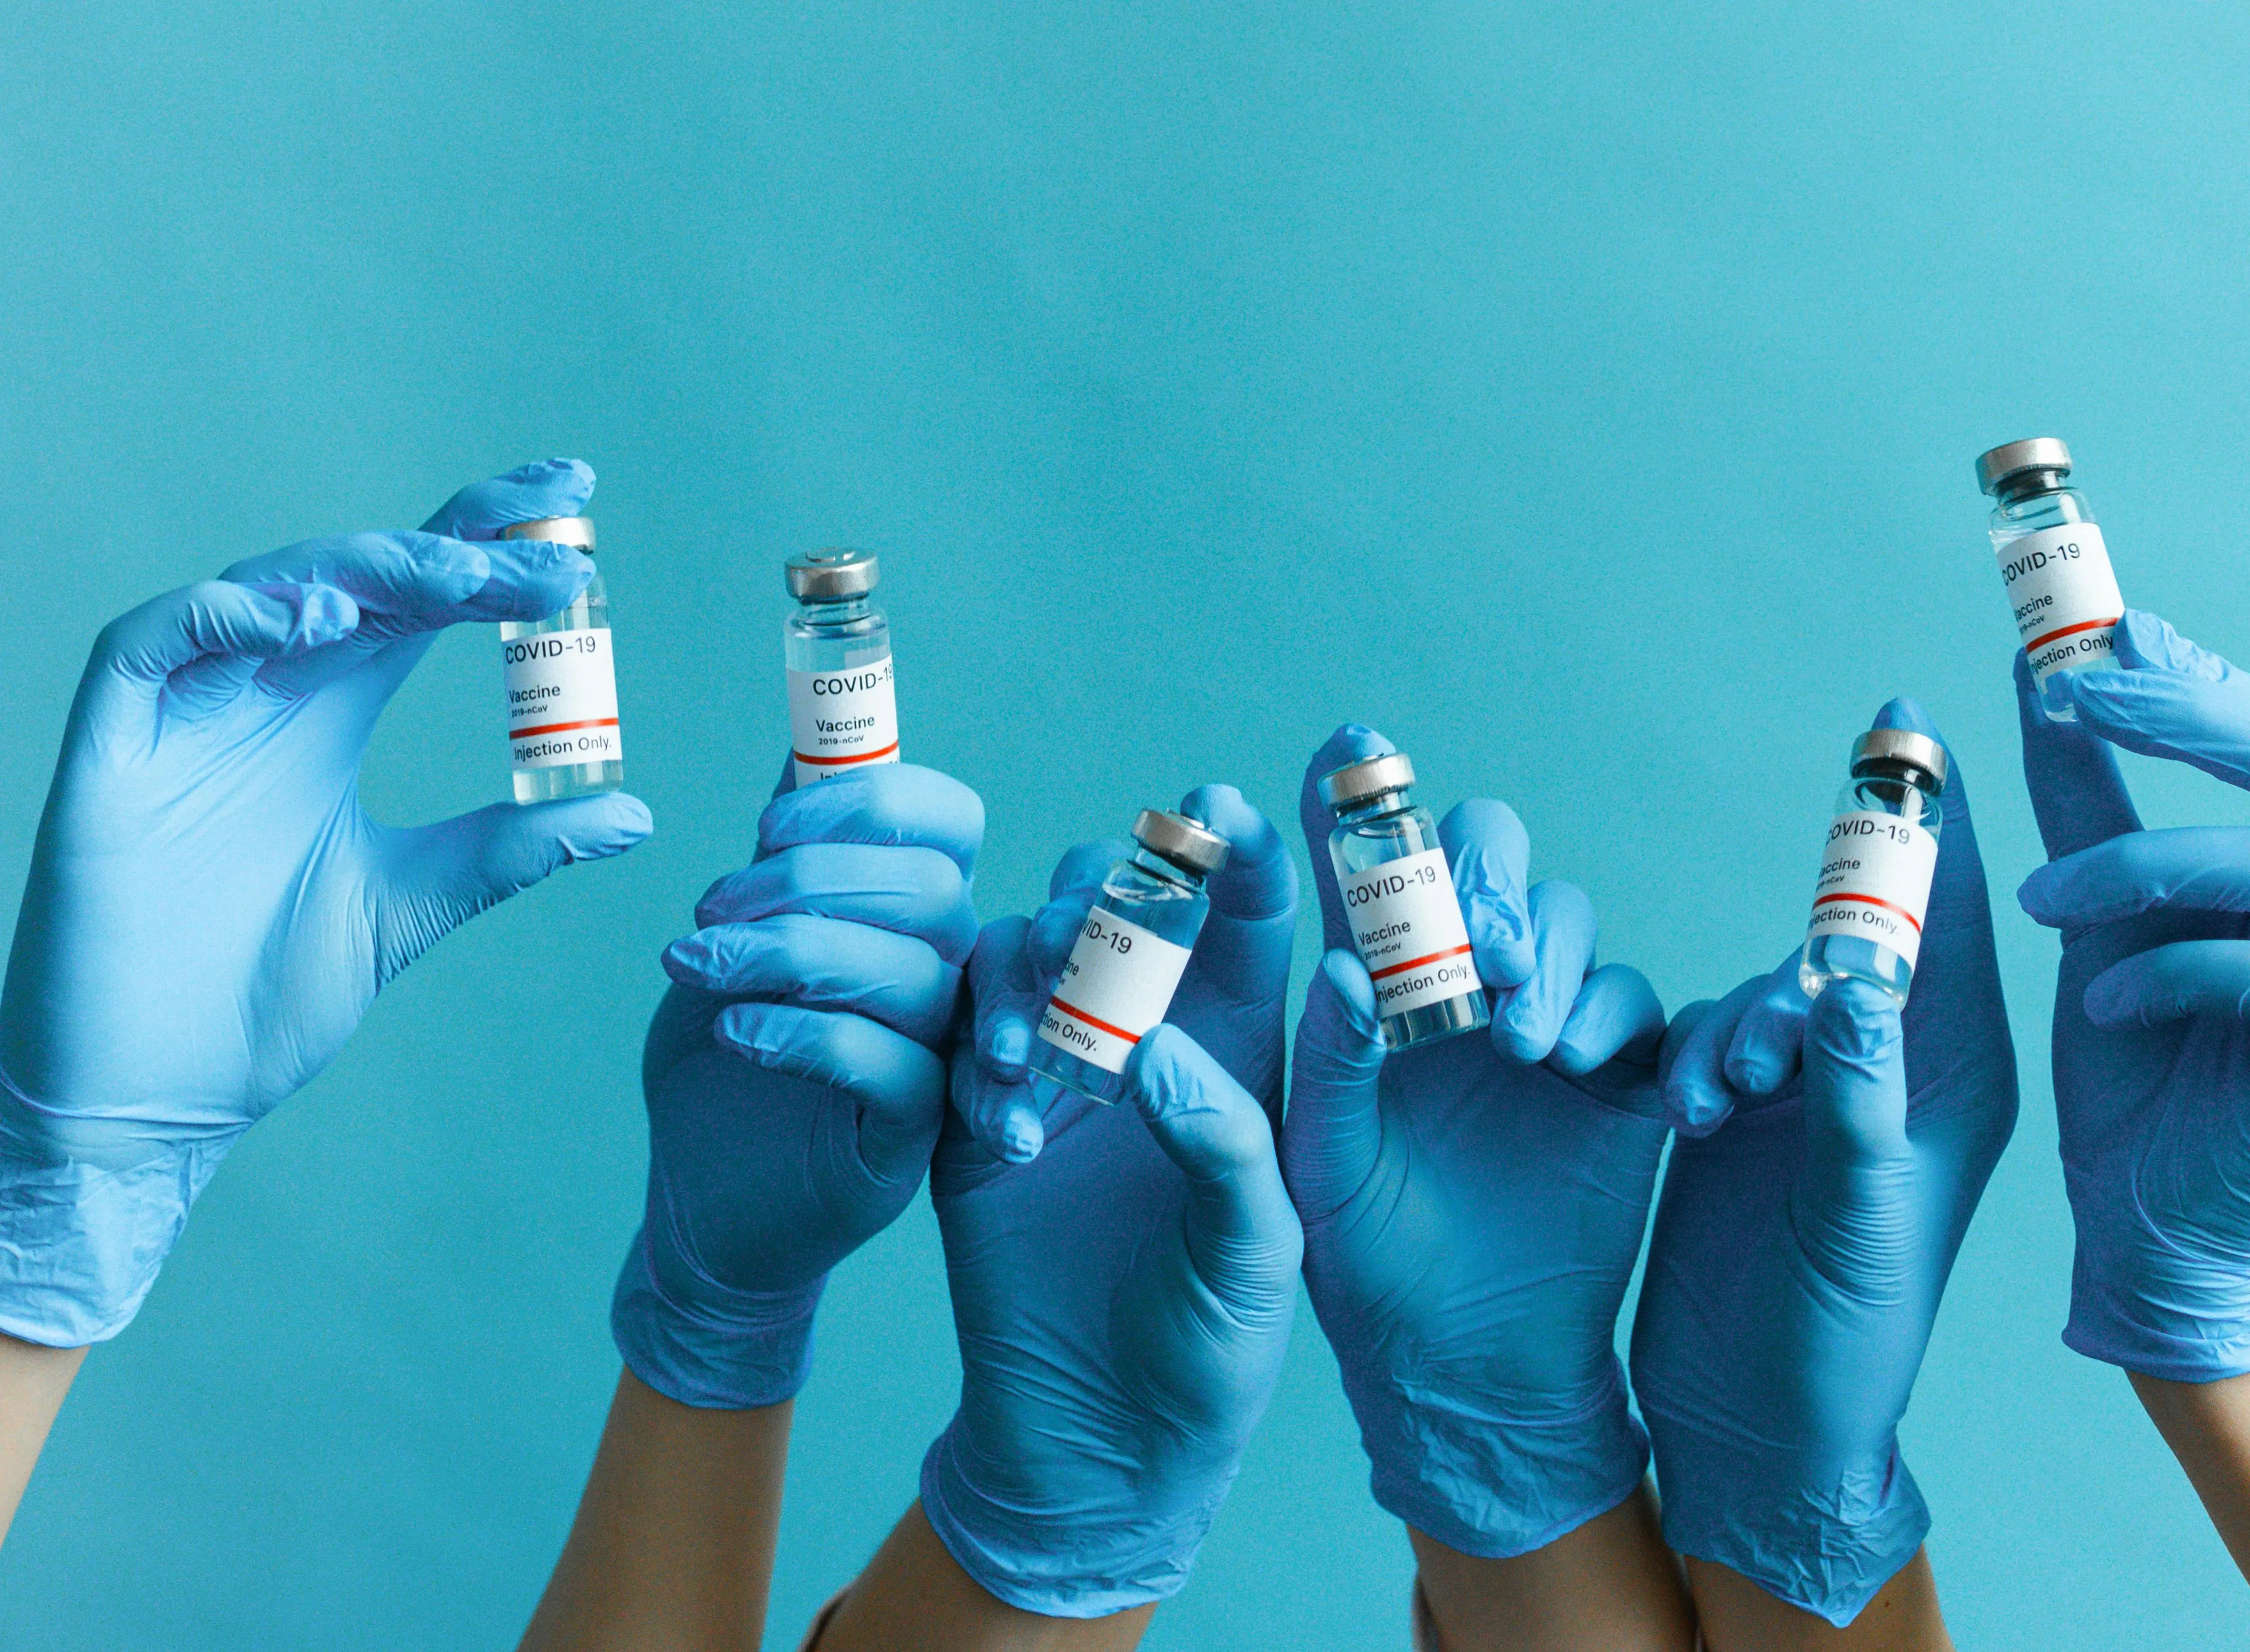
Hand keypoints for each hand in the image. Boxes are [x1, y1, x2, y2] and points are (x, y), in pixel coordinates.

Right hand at [0, 460, 650, 1345]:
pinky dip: (227, 616)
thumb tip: (635, 812)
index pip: (417, 596)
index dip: (488, 537)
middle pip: (361, 574)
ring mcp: (180, 718)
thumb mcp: (415, 905)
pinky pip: (149, 645)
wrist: (158, 1101)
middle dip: (456, 548)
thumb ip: (510, 850)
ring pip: (269, 590)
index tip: (577, 498)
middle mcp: (260, 697)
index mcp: (328, 719)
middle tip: (551, 548)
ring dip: (365, 570)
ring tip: (456, 578)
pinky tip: (315, 618)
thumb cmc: (263, 998)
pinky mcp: (109, 752)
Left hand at [613, 762, 982, 1407]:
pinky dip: (811, 1035)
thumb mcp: (736, 941)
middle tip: (706, 911)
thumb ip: (781, 856)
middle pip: (932, 891)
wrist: (696, 1202)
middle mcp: (946, 973)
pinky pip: (896, 1066)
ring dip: (791, 952)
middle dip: (811, 882)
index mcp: (912, 911)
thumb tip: (803, 748)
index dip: (875, 802)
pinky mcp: (917, 1133)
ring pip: (913, 974)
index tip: (770, 827)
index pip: (951, 821)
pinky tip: (734, 1031)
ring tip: (693, 967)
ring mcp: (943, 1054)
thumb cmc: (721, 1064)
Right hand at [922, 791, 1299, 1614]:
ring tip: (1036, 1058)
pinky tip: (1004, 1119)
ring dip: (1029, 976)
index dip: (1238, 852)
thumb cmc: (1214, 1350)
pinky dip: (975, 1060)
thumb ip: (1229, 1149)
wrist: (1103, 1445)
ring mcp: (1056, 1069)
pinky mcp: (975, 1116)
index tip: (1221, 806)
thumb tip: (1166, 1053)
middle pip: (1126, 906)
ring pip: (1029, 953)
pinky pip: (956, 1040)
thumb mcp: (1254, 1257)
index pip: (1247, 920)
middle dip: (1114, 885)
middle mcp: (1147, 1036)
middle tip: (1102, 916)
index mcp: (1241, 1049)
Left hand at [1284, 724, 1668, 1559]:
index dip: (1357, 797)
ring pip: (1570, 922)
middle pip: (1487, 858)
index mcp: (1373, 986)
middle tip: (1482, 947)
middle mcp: (1463, 981)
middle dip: (1488, 874)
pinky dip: (1627, 1028)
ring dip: (1553, 958)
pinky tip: (1592, 1074)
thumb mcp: (1317, 1172)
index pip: (1363, 864)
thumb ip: (1324, 1069)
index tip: (1349, 742)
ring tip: (1524, 1042)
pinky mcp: (1624, 1076)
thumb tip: (1341, 968)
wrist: (1458, 1362)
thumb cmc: (1362, 1263)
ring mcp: (1549, 1019)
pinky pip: (1648, 1013)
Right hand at [1632, 699, 2014, 1626]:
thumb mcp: (1861, 1218)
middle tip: (1776, 929)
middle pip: (1854, 939)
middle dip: (1815, 918)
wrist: (1757, 1428)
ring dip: (1731, 1018)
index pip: (1950, 926)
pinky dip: (1676, 1052)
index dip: (1932, 824)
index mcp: (1949, 1081)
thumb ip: (1859, 1094)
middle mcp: (1880, 1068)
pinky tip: (1673, 1103)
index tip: (1908, 723)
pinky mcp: (1727, 1113)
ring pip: (1764, 988)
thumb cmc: (1842, 1342)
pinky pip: (1693, 1035)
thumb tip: (1857, 972)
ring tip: (1719, 1091)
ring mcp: (1802, 1087)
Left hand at [2015, 611, 2249, 1379]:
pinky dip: (2169, 975)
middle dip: (2193, 714)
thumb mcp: (2095, 917)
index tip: (2103, 630)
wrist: (2146, 1225)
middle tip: (2081, 689)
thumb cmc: (2134, 1066)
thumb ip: (2085, 801)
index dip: (2202, 678)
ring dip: (2135, 867)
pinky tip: (2103, 1006)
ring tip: (2040, 902)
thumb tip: (2043, 674)